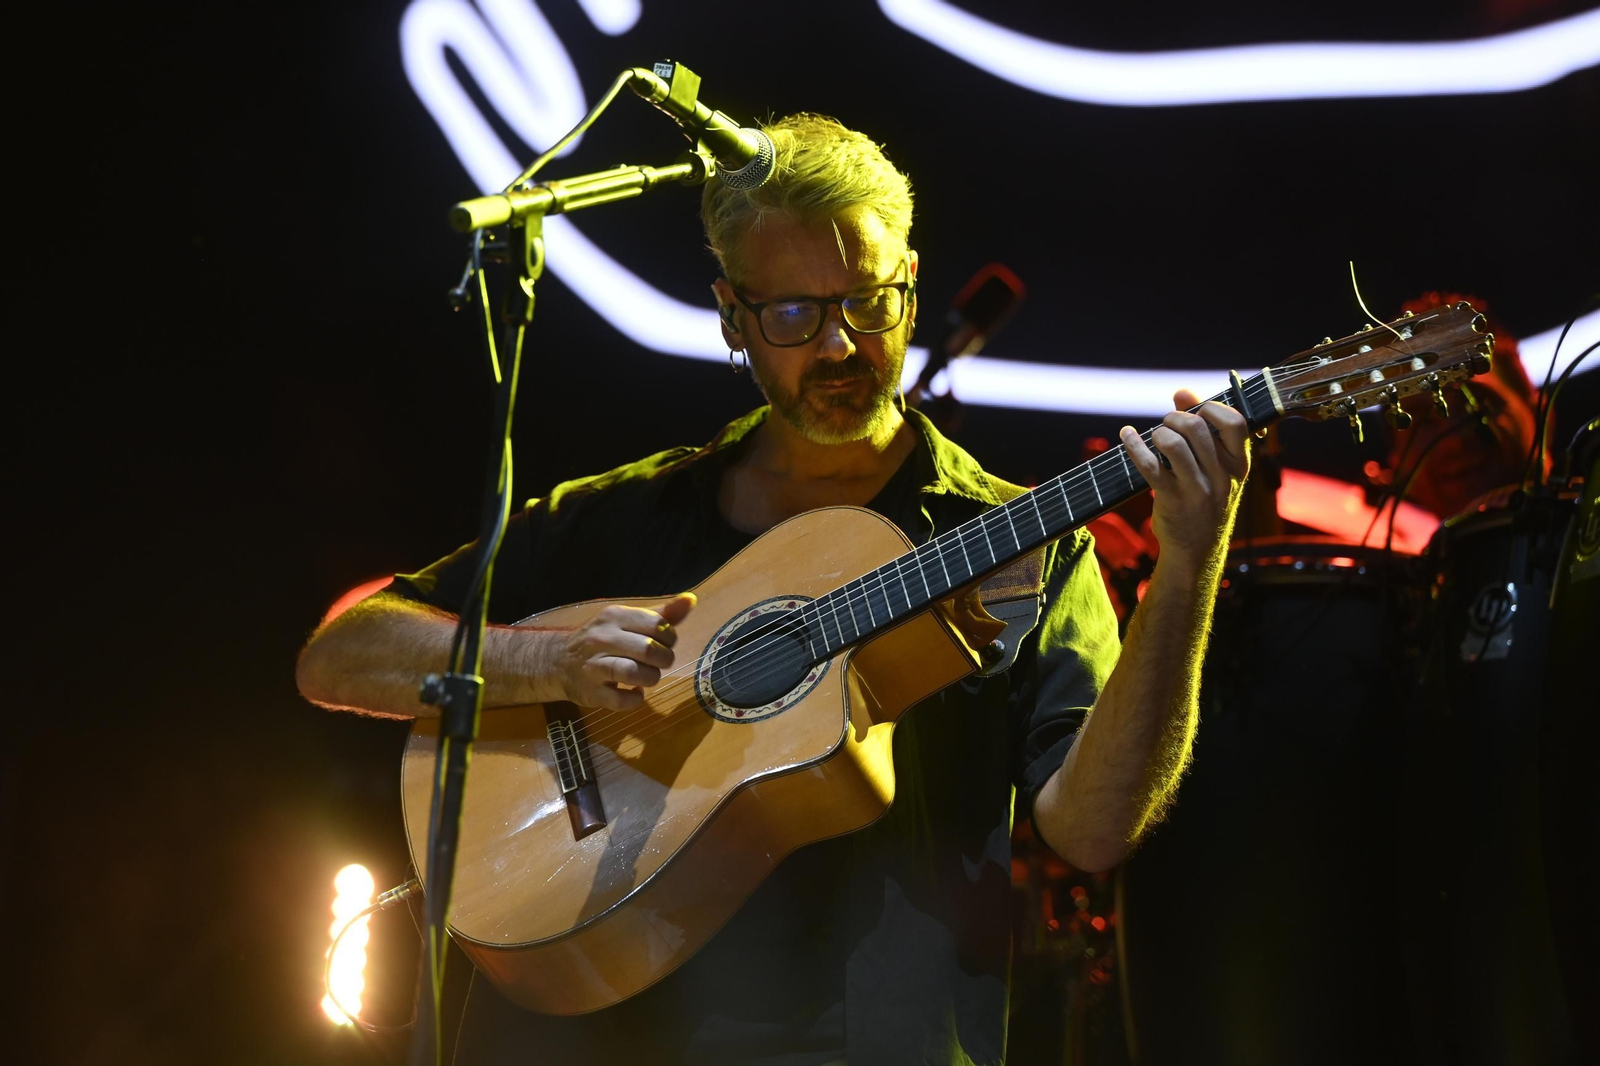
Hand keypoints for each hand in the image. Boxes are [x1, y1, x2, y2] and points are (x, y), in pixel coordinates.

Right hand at [531, 593, 695, 710]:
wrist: (558, 662)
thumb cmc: (602, 640)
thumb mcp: (627, 622)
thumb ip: (660, 614)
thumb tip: (690, 600)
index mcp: (614, 616)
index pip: (656, 624)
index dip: (669, 637)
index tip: (664, 643)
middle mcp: (602, 638)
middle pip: (648, 650)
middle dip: (663, 659)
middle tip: (658, 662)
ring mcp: (593, 666)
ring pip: (634, 674)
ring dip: (650, 678)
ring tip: (647, 677)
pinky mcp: (590, 692)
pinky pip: (622, 701)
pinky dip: (635, 700)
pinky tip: (634, 693)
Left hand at [1119, 389, 1249, 569]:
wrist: (1197, 549)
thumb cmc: (1205, 500)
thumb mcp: (1215, 469)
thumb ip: (1203, 430)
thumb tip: (1182, 392)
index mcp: (1239, 465)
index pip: (1236, 423)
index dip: (1212, 407)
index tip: (1196, 408)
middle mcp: (1222, 476)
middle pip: (1197, 427)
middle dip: (1175, 417)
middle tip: (1167, 424)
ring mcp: (1198, 490)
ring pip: (1173, 444)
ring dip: (1157, 432)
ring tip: (1154, 437)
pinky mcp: (1172, 500)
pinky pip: (1149, 465)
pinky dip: (1133, 445)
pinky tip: (1126, 436)